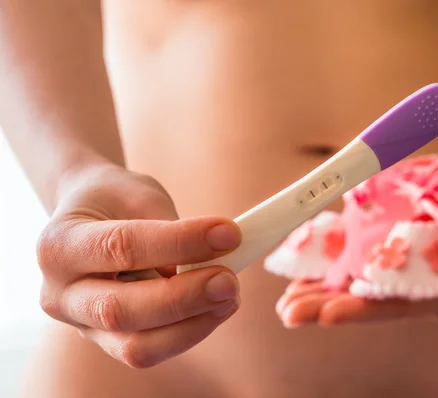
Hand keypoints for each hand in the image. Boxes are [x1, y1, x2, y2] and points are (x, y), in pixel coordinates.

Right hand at [37, 164, 241, 367]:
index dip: (180, 242)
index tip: (229, 234)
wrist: (88, 217)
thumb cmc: (115, 201)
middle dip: (184, 298)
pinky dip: (190, 331)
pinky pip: (151, 349)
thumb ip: (173, 227)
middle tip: (230, 280)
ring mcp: (81, 325)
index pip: (122, 247)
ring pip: (136, 347)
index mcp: (59, 245)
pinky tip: (217, 307)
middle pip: (120, 310)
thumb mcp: (138, 194)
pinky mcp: (108, 341)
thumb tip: (221, 255)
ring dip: (193, 325)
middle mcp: (60, 293)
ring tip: (230, 295)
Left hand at [276, 235, 437, 327]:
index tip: (329, 313)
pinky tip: (292, 270)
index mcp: (432, 291)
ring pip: (346, 283)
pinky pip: (342, 258)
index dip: (362, 309)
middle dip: (326, 307)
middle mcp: (404, 285)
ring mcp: (386, 267)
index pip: (393, 306)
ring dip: (314, 291)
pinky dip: (318, 263)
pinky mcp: (375, 247)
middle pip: (361, 299)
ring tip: (284, 304)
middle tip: (291, 313)